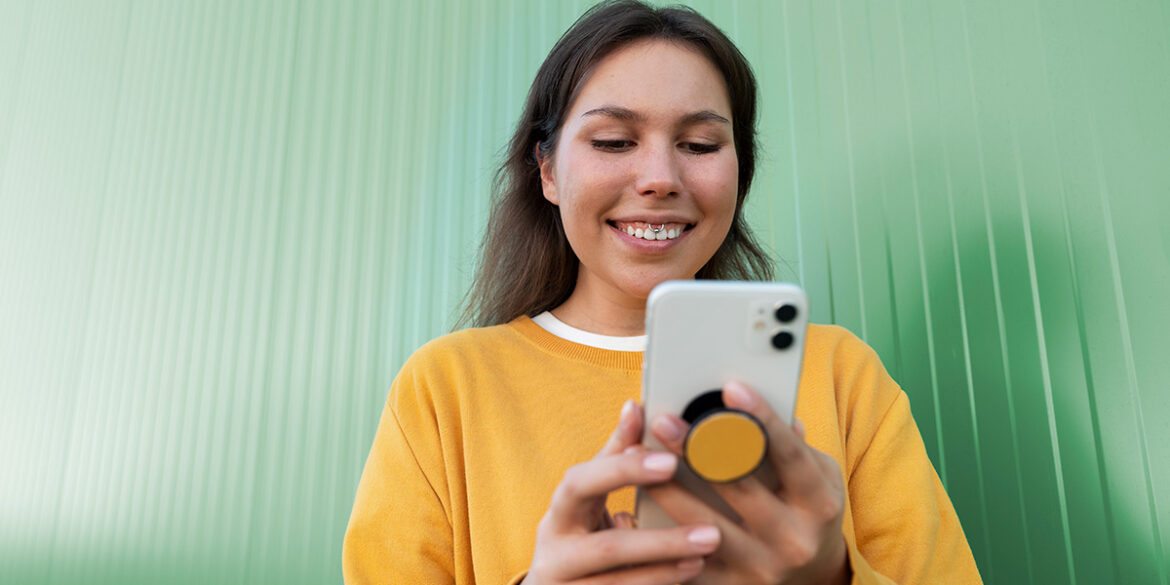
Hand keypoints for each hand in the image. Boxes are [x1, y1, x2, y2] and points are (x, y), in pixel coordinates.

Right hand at [521, 400, 723, 584]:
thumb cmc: (578, 531)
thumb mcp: (589, 496)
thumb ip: (614, 456)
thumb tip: (635, 405)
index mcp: (558, 513)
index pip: (581, 484)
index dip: (623, 472)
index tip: (671, 462)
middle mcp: (554, 554)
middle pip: (606, 548)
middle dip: (660, 542)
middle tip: (712, 533)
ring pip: (618, 584)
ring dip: (670, 571)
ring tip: (708, 556)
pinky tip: (691, 574)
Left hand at [646, 381, 850, 584]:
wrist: (814, 580)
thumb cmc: (808, 512)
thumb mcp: (818, 479)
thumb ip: (794, 445)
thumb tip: (771, 401)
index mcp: (820, 505)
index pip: (789, 455)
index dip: (761, 420)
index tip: (731, 387)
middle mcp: (795, 540)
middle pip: (740, 488)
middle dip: (698, 450)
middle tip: (663, 422)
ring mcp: (763, 569)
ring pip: (705, 525)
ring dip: (667, 490)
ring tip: (636, 459)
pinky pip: (689, 564)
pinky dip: (661, 537)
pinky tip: (632, 512)